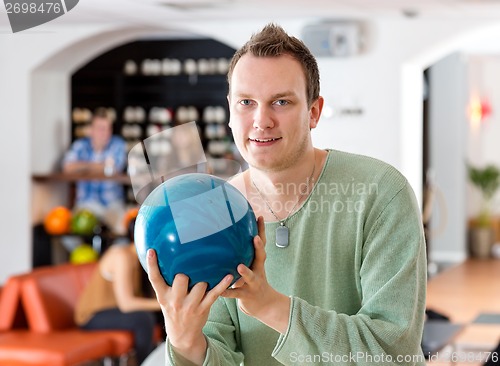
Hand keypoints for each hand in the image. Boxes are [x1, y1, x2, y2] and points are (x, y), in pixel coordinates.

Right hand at [146, 249, 232, 362]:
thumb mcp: (165, 299)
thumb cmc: (174, 309)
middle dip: (185, 272)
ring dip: (204, 278)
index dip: (152, 265)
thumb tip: (165, 259)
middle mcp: (175, 301)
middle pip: (180, 279)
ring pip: (200, 284)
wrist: (182, 335)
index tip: (151, 251)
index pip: (155, 279)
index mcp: (163, 296)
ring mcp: (190, 306)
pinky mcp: (203, 308)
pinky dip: (223, 284)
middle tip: (188, 268)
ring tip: (207, 272)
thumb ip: (165, 283)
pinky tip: (229, 276)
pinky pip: (214, 294)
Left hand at [222, 216, 290, 333]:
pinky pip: (235, 294)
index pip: (262, 244)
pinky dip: (227, 292)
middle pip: (261, 258)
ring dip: (245, 272)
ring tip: (240, 266)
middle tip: (256, 238)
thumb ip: (242, 253)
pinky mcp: (246, 296)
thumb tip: (228, 234)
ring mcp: (253, 284)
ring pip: (250, 277)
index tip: (259, 217)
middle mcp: (258, 270)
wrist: (263, 304)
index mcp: (258, 262)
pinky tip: (219, 291)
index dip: (261, 230)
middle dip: (259, 247)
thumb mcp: (251, 266)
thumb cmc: (252, 280)